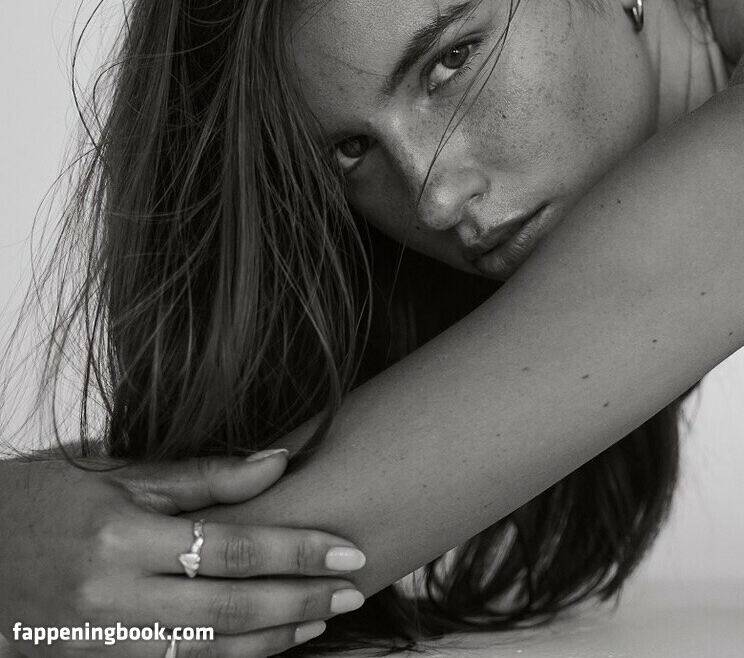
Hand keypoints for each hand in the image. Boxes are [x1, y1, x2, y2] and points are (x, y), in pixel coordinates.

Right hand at [1, 451, 366, 657]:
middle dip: (300, 601)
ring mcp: (92, 642)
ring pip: (203, 651)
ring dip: (271, 639)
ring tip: (318, 618)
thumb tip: (279, 463)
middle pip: (228, 609)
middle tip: (354, 590)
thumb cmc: (30, 503)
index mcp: (115, 536)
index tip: (348, 551)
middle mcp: (105, 596)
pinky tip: (261, 644)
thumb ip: (199, 476)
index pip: (230, 548)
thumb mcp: (108, 474)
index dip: (297, 552)